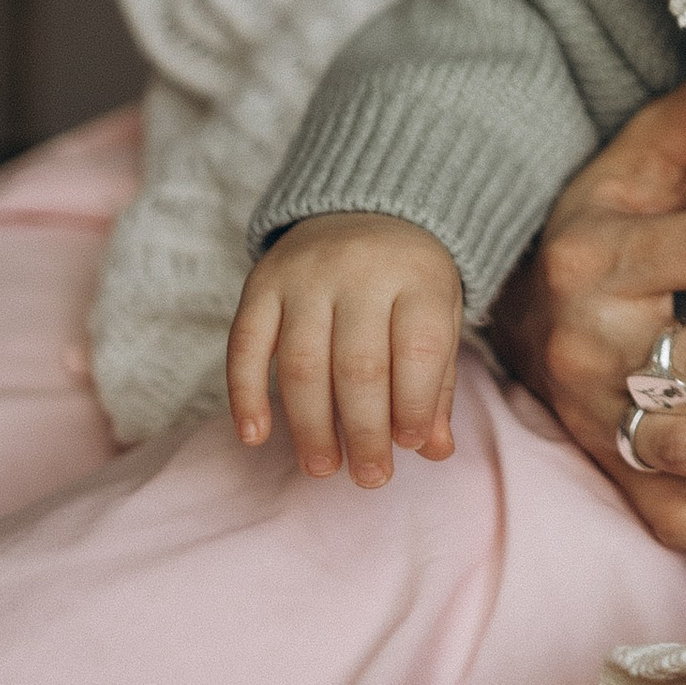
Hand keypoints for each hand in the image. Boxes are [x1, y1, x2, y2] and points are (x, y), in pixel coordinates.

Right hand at [228, 212, 462, 487]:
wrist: (366, 206)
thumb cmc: (409, 282)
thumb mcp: (440, 317)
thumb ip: (437, 382)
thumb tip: (435, 450)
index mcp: (419, 277)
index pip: (419, 351)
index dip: (415, 405)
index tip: (408, 447)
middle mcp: (360, 271)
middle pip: (360, 366)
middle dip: (364, 431)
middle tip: (369, 478)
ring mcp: (306, 275)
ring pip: (303, 363)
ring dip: (310, 425)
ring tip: (322, 467)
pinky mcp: (262, 281)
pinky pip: (245, 343)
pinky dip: (246, 393)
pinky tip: (255, 436)